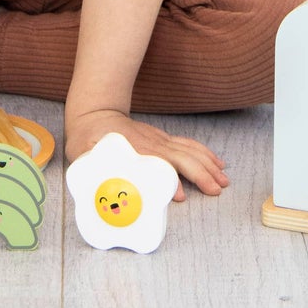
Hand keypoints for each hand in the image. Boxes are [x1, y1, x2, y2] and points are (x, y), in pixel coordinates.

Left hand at [64, 107, 229, 200]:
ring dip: (208, 164)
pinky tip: (216, 162)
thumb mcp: (83, 154)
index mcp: (134, 149)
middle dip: (201, 173)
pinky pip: (189, 145)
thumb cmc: (87, 138)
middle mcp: (152, 143)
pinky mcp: (163, 139)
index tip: (180, 195)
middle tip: (217, 190)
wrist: (94, 112)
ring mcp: (159, 139)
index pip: (157, 163)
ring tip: (223, 180)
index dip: (169, 179)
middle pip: (182, 157)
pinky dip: (204, 153)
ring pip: (190, 150)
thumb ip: (93, 168)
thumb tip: (106, 191)